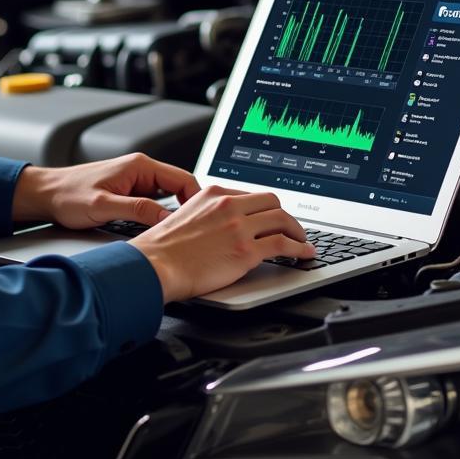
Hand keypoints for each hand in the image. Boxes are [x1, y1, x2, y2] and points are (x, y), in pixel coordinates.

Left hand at [11, 153, 199, 228]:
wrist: (47, 195)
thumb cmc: (68, 195)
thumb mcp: (104, 205)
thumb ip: (137, 209)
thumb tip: (165, 218)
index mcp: (139, 166)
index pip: (182, 178)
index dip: (198, 199)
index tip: (205, 219)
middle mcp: (140, 171)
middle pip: (179, 188)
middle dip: (190, 209)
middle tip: (197, 231)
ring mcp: (136, 182)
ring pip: (168, 198)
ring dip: (175, 215)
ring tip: (183, 234)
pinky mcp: (130, 194)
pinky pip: (155, 204)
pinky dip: (161, 217)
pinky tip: (162, 232)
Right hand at [130, 186, 313, 302]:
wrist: (156, 264)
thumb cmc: (164, 248)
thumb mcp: (186, 215)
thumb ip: (209, 214)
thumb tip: (226, 226)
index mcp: (214, 194)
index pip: (251, 195)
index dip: (266, 208)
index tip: (272, 217)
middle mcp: (228, 205)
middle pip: (272, 201)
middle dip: (285, 215)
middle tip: (291, 228)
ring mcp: (238, 227)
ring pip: (282, 219)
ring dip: (297, 231)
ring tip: (302, 241)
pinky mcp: (246, 251)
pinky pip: (283, 244)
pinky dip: (299, 248)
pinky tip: (303, 253)